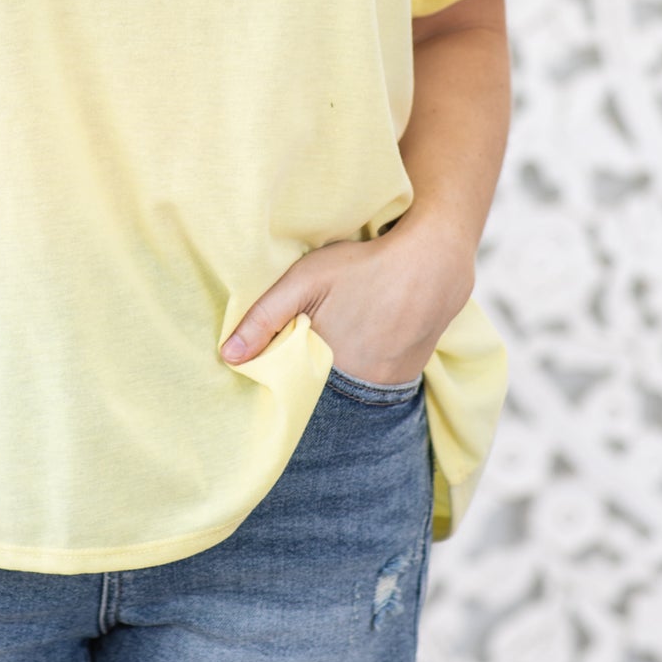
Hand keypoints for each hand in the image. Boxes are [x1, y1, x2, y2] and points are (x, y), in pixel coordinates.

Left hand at [219, 216, 474, 383]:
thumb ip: (264, 317)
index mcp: (329, 369)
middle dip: (307, 383)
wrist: (434, 264)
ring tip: (334, 346)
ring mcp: (388, 387)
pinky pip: (375, 387)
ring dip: (336, 380)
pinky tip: (361, 344)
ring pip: (350, 394)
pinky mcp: (407, 378)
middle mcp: (361, 389)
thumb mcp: (305, 280)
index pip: (293, 395)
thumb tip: (227, 357)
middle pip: (322, 397)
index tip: (271, 370)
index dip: (280, 384)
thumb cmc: (364, 267)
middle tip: (304, 353)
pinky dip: (363, 374)